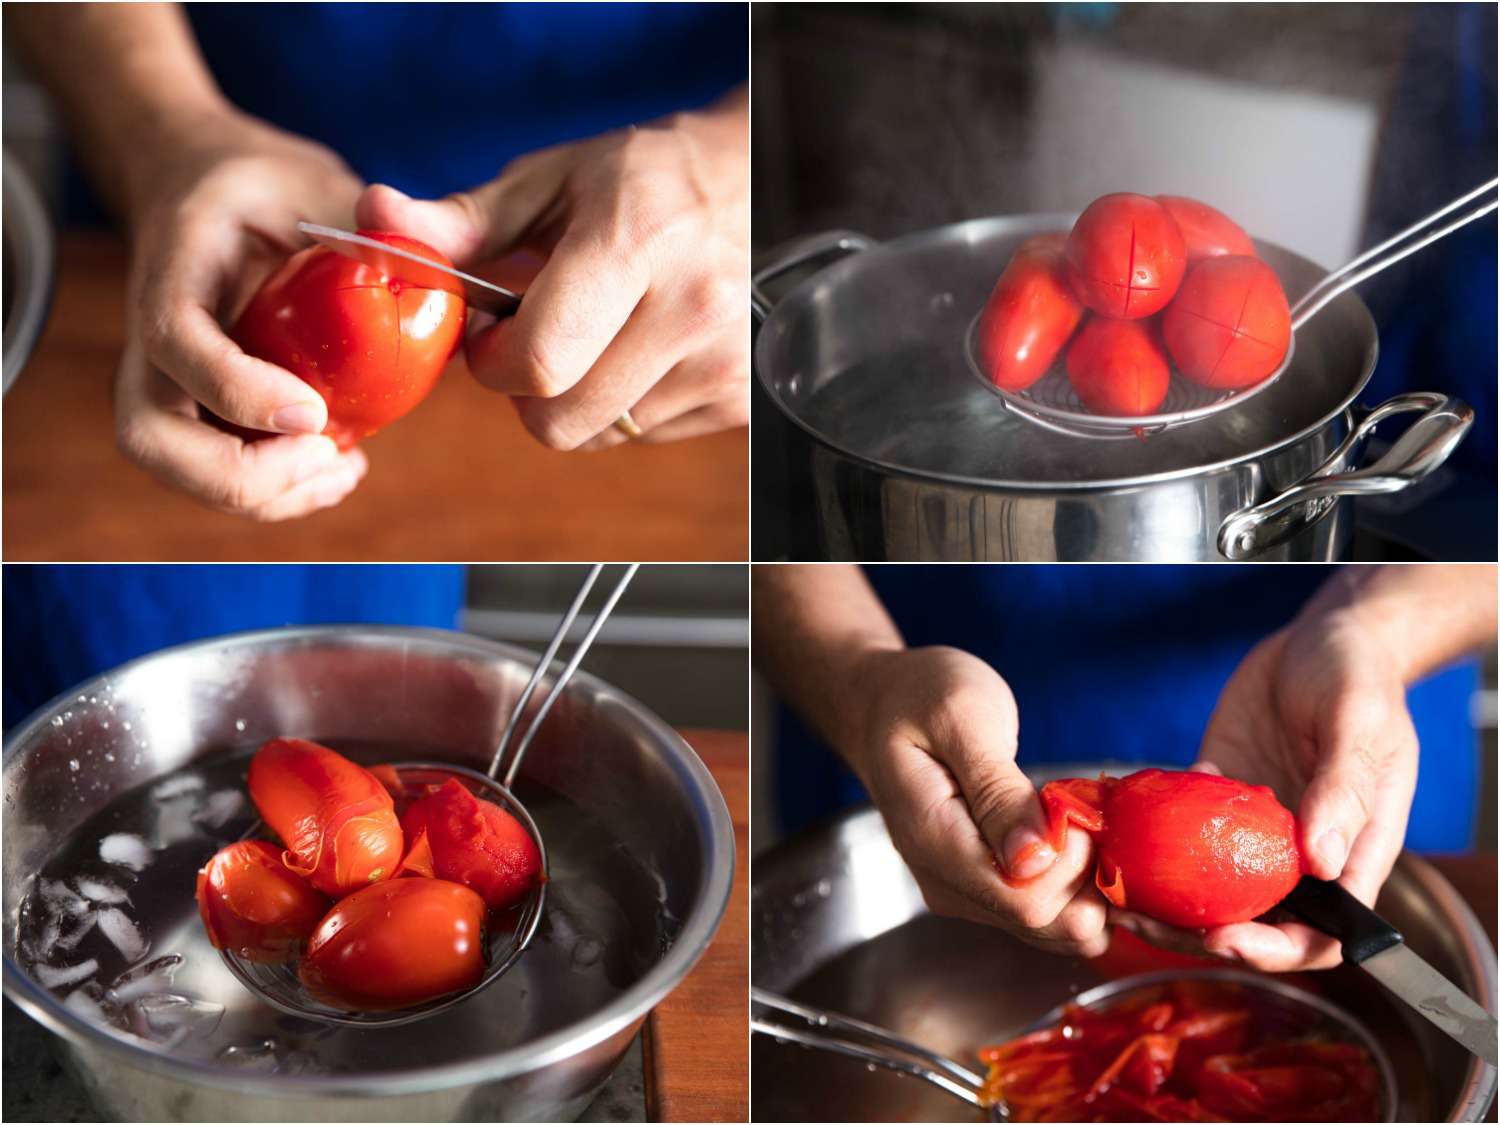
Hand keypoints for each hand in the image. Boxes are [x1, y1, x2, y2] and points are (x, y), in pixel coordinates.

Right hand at [116, 110, 369, 520]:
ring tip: (342, 470)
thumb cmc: (269, 186)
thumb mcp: (320, 181)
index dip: (236, 388)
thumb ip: (374, 226)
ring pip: (177, 465)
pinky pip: (214, 470)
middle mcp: (157, 330)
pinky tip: (337, 469)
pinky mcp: (199, 403)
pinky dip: (277, 489)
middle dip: (241, 473)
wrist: (212, 185)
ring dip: (264, 493)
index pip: (173, 338)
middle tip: (326, 451)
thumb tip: (427, 264)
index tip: (313, 411)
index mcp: (179, 261)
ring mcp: (171, 375)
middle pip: (149, 433)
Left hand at [353, 91, 747, 448]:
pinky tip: (640, 349)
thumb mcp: (551, 183)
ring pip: (601, 433)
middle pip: (562, 418)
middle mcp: (691, 306)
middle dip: (527, 390)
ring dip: (578, 397)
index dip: (494, 363)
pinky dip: (626, 404)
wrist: (756, 186)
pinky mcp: (741, 394)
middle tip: (539, 337)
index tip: (492, 331)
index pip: (541, 362)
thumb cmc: (643, 181)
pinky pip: (646, 434)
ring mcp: (723, 358)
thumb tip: (376, 219)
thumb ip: (463, 221)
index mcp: (635, 241)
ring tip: (598, 332)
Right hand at [840, 646, 1109, 957]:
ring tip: (1074, 814)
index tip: (1072, 804)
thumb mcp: (961, 718)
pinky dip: (1077, 881)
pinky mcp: (981, 888)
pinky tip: (1070, 831)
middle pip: (1046, 925)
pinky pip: (1046, 912)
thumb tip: (1034, 860)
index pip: (1025, 902)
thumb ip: (997, 791)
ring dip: (1088, 878)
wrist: (881, 705)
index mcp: (935, 843)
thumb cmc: (919, 696)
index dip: (1072, 863)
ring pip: (1055, 928)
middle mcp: (947, 884)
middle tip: (1080, 806)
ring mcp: (964, 892)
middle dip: (1088, 873)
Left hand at [1122, 608, 1417, 970]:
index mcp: (1352, 850)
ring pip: (1212, 886)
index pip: (1324, 932)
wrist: (1322, 637)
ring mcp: (1255, 826)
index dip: (1278, 949)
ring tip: (1118, 895)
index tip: (1227, 937)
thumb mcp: (1358, 724)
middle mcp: (1301, 850)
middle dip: (1203, 933)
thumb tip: (1322, 862)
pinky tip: (1111, 841)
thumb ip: (1343, 790)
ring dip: (1167, 900)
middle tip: (1146, 921)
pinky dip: (1150, 843)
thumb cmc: (1357, 679)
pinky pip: (1182, 830)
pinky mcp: (1218, 792)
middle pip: (1258, 920)